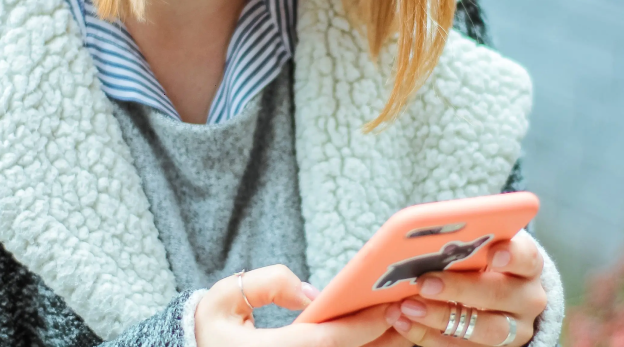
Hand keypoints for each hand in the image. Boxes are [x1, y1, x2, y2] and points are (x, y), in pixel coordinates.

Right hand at [195, 264, 404, 346]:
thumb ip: (270, 284)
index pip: (328, 341)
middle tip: (412, 316)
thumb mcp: (227, 295)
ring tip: (405, 328)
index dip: (364, 326)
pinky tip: (377, 341)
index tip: (390, 306)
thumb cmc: (211, 326)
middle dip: (383, 340)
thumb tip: (312, 294)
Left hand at [387, 231, 546, 346]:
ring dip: (441, 317)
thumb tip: (423, 236)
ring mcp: (514, 329)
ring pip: (484, 329)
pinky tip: (404, 322)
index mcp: (527, 265)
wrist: (495, 298)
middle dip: (460, 289)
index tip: (492, 253)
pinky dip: (428, 336)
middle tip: (425, 283)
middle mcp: (527, 298)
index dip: (512, 255)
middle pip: (500, 295)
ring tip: (408, 306)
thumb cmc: (480, 262)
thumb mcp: (479, 248)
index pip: (527, 257)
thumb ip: (464, 242)